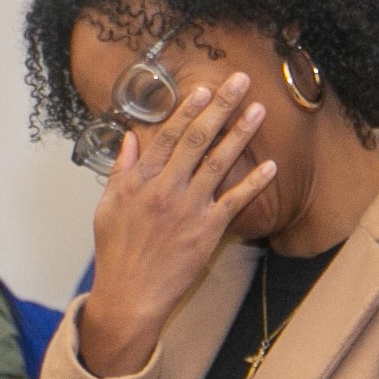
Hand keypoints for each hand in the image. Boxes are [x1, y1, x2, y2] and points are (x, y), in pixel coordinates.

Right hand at [74, 71, 277, 376]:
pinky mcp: (207, 231)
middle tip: (239, 82)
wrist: (130, 295)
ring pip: (219, 162)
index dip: (187, 110)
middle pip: (197, 139)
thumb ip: (121, 172)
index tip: (203, 89)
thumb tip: (129, 141)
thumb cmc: (116, 253)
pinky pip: (234, 201)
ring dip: (241, 133)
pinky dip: (253, 182)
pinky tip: (271, 165)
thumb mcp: (107, 207)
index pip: (166, 136)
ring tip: (258, 110)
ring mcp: (189, 209)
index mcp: (140, 181)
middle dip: (220, 107)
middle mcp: (166, 189)